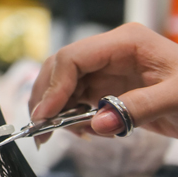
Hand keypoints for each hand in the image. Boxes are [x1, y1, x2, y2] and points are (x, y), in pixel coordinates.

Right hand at [29, 23, 177, 141]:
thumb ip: (138, 109)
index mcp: (126, 42)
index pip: (74, 57)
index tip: (46, 115)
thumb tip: (97, 123)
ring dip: (56, 109)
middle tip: (39, 128)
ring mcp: (110, 70)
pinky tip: (79, 131)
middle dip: (47, 97)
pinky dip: (72, 116)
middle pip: (62, 68)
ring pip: (65, 84)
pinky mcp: (111, 88)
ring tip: (54, 134)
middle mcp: (111, 52)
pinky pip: (80, 99)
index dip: (55, 86)